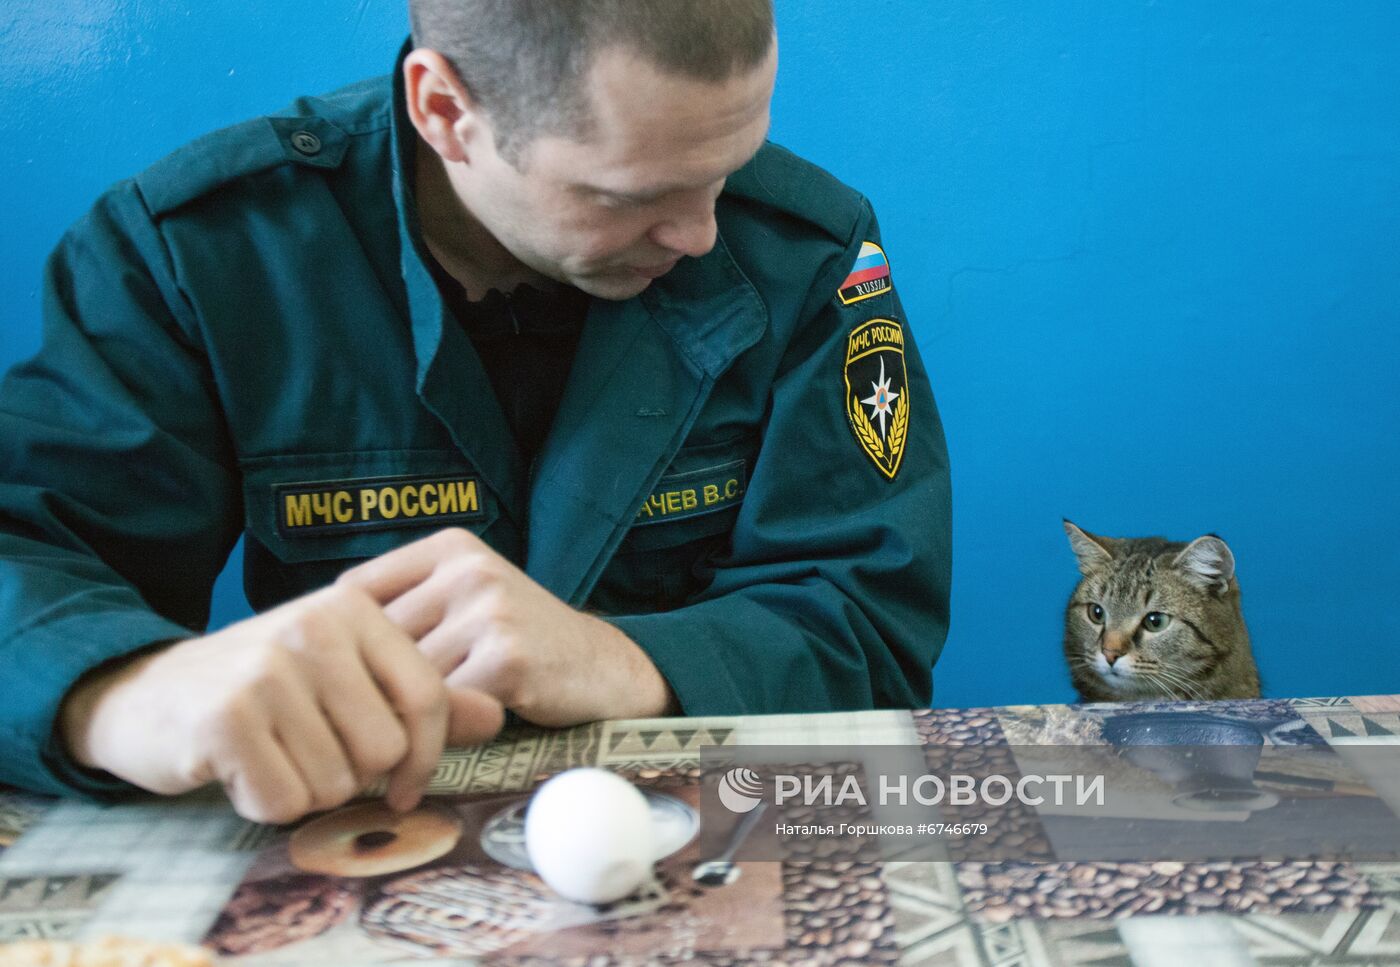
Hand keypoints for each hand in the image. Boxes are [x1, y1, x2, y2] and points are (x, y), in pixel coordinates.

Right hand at [60, 584, 504, 823]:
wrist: (149, 695)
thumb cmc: (262, 688)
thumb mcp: (346, 677)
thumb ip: (419, 698)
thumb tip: (496, 716)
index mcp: (353, 608)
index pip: (429, 698)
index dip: (428, 757)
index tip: (405, 784)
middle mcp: (313, 626)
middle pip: (385, 751)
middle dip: (352, 774)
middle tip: (308, 751)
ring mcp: (267, 669)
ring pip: (336, 782)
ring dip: (306, 788)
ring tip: (272, 752)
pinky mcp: (226, 718)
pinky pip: (285, 801)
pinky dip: (265, 802)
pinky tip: (241, 768)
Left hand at [338, 528, 674, 725]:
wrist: (605, 671)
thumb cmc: (523, 644)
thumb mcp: (469, 603)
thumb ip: (410, 610)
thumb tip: (314, 649)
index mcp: (451, 548)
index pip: (355, 591)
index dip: (339, 645)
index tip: (332, 684)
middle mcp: (468, 569)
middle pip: (374, 638)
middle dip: (363, 688)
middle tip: (348, 731)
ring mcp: (489, 610)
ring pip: (404, 676)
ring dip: (394, 717)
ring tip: (388, 749)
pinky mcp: (505, 657)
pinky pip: (442, 705)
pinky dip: (432, 734)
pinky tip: (432, 753)